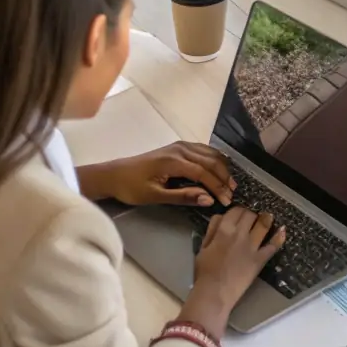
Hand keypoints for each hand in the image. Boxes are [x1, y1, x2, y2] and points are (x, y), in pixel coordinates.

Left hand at [79, 143, 235, 205]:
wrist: (114, 174)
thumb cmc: (132, 188)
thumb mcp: (155, 196)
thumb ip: (183, 196)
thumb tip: (208, 199)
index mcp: (174, 160)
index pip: (204, 173)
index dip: (217, 186)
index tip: (226, 200)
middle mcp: (180, 148)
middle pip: (211, 161)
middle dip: (224, 177)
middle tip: (231, 194)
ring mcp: (180, 146)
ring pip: (209, 153)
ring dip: (221, 168)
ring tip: (229, 184)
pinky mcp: (178, 147)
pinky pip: (203, 150)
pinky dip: (214, 160)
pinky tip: (219, 170)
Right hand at [181, 207, 285, 337]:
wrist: (214, 293)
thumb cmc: (205, 272)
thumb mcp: (203, 247)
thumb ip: (212, 230)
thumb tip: (220, 217)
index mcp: (224, 230)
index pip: (235, 211)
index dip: (238, 210)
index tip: (239, 213)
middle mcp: (239, 234)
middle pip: (250, 215)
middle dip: (251, 213)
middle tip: (251, 217)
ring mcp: (252, 246)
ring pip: (263, 225)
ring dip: (266, 218)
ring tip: (268, 217)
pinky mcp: (260, 259)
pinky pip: (272, 246)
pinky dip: (279, 237)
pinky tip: (283, 230)